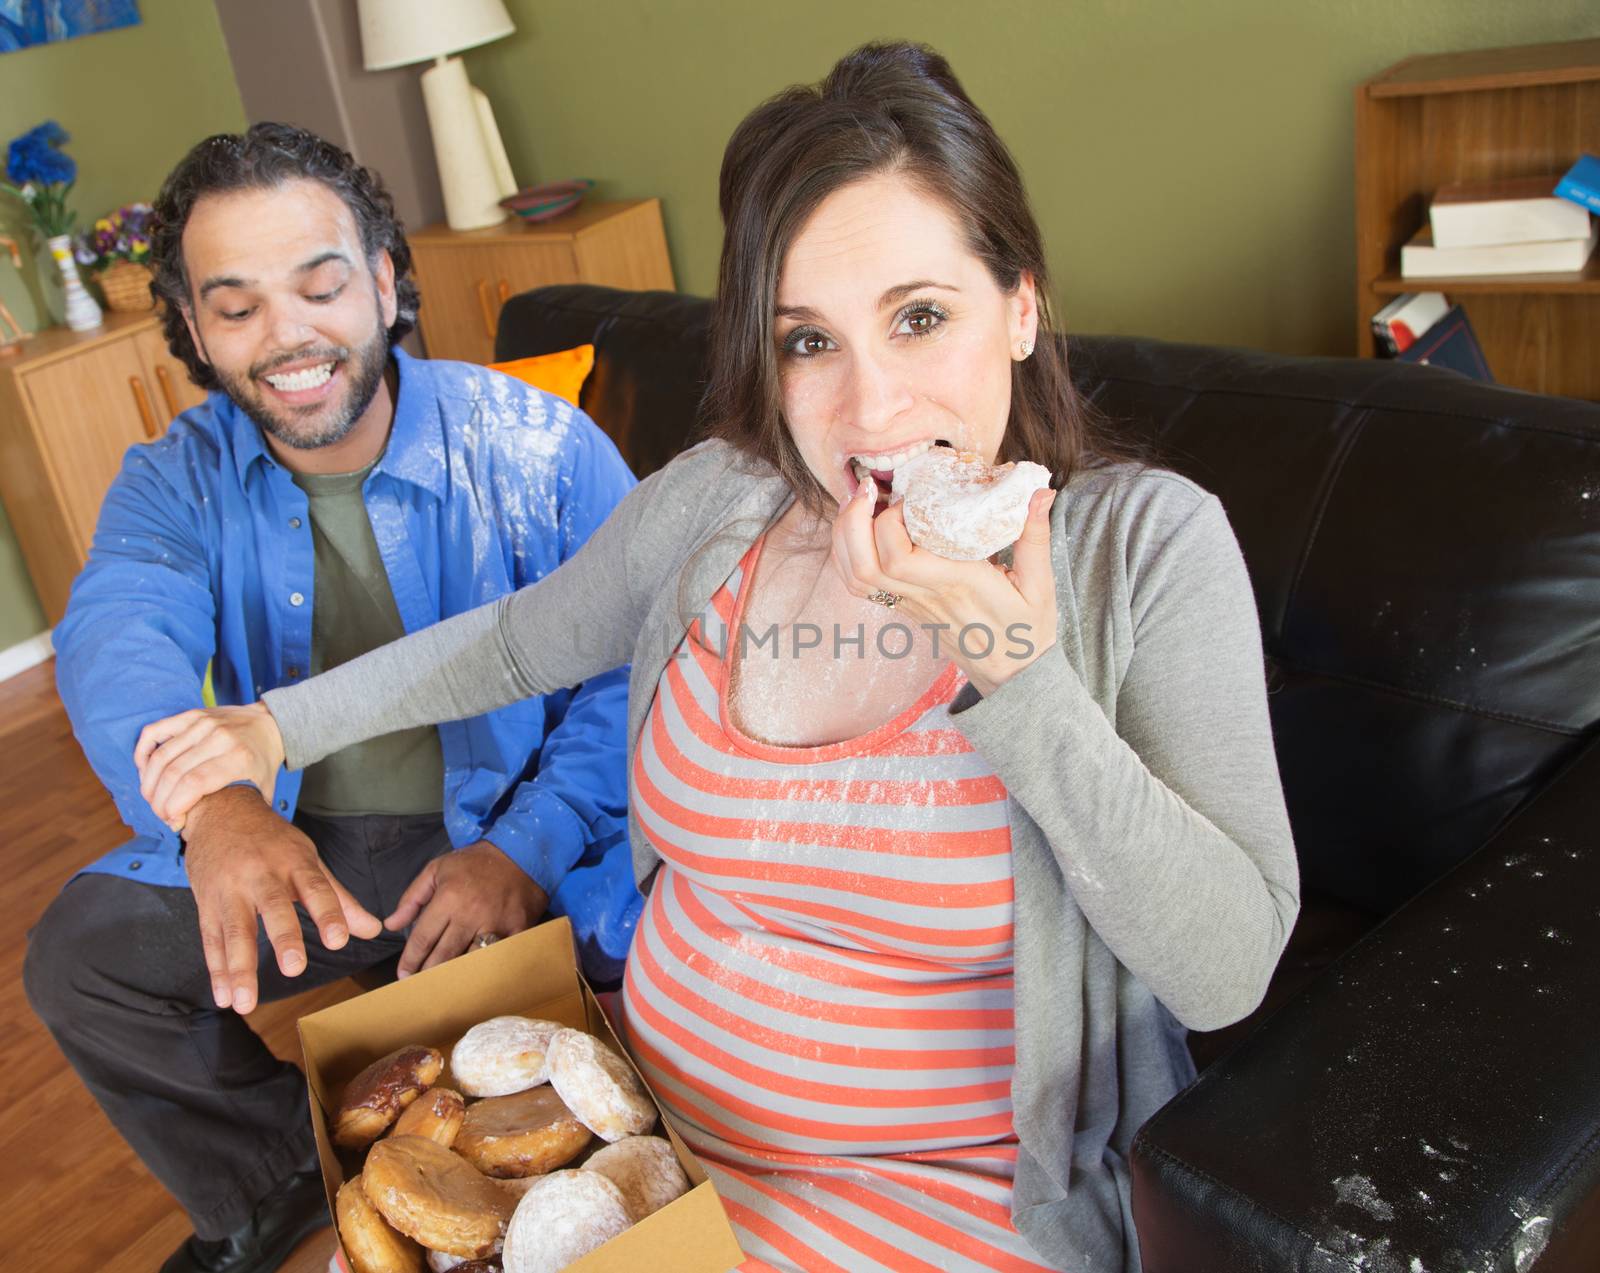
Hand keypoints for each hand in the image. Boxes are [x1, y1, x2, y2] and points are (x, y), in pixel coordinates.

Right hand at [135, 702, 285, 830]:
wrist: (270, 724)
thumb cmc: (261, 765)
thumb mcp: (261, 791)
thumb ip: (239, 813)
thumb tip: (203, 838)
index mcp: (239, 758)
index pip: (194, 784)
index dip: (175, 806)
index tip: (174, 821)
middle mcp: (220, 738)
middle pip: (174, 773)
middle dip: (160, 801)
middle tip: (162, 815)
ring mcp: (204, 724)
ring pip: (160, 757)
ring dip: (149, 783)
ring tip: (153, 800)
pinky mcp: (190, 715)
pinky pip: (153, 732)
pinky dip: (142, 754)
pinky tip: (145, 772)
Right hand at [182, 785, 381, 1013]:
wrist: (219, 810)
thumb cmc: (272, 841)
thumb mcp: (308, 860)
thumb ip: (339, 898)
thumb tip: (373, 930)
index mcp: (293, 861)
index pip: (315, 887)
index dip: (328, 912)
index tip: (339, 939)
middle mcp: (260, 874)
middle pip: (272, 907)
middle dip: (283, 937)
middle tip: (294, 968)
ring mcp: (229, 889)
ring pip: (234, 929)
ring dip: (239, 968)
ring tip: (246, 1003)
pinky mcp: (205, 903)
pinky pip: (210, 939)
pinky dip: (216, 969)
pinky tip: (224, 996)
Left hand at [386, 841, 548, 977]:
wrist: (520, 851)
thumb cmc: (475, 862)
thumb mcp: (437, 869)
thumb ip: (412, 897)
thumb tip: (391, 924)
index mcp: (448, 898)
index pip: (423, 938)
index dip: (410, 960)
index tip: (403, 975)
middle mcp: (470, 914)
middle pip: (443, 955)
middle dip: (428, 973)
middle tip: (419, 986)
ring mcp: (496, 923)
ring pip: (470, 960)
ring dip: (454, 973)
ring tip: (442, 984)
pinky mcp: (517, 928)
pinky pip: (498, 956)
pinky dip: (486, 967)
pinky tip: (475, 977)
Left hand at [832, 481, 1058, 695]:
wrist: (1012, 676)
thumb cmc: (1028, 629)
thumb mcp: (1041, 584)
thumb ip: (1036, 536)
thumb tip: (1041, 491)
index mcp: (958, 584)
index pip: (901, 559)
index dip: (890, 522)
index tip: (907, 496)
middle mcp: (926, 595)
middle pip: (867, 564)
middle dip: (856, 520)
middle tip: (868, 487)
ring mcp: (910, 605)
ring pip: (857, 576)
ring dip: (846, 535)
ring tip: (859, 500)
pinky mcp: (902, 608)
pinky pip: (861, 585)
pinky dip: (847, 554)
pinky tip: (859, 527)